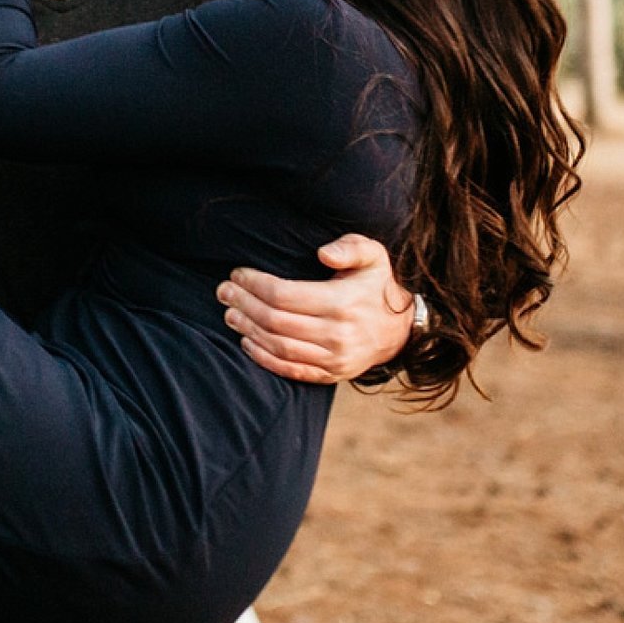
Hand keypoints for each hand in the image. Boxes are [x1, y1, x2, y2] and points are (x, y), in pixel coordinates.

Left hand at [218, 235, 415, 384]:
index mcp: (343, 302)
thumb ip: (350, 248)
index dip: (255, 284)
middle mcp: (338, 334)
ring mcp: (334, 358)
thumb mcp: (373, 255)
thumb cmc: (377, 284)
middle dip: (244, 304)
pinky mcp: (331, 374)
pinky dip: (264, 358)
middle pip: (275, 320)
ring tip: (230, 314)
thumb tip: (323, 254)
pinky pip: (290, 370)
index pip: (284, 295)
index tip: (237, 274)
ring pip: (279, 346)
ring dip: (248, 330)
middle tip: (224, 292)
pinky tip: (247, 342)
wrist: (400, 330)